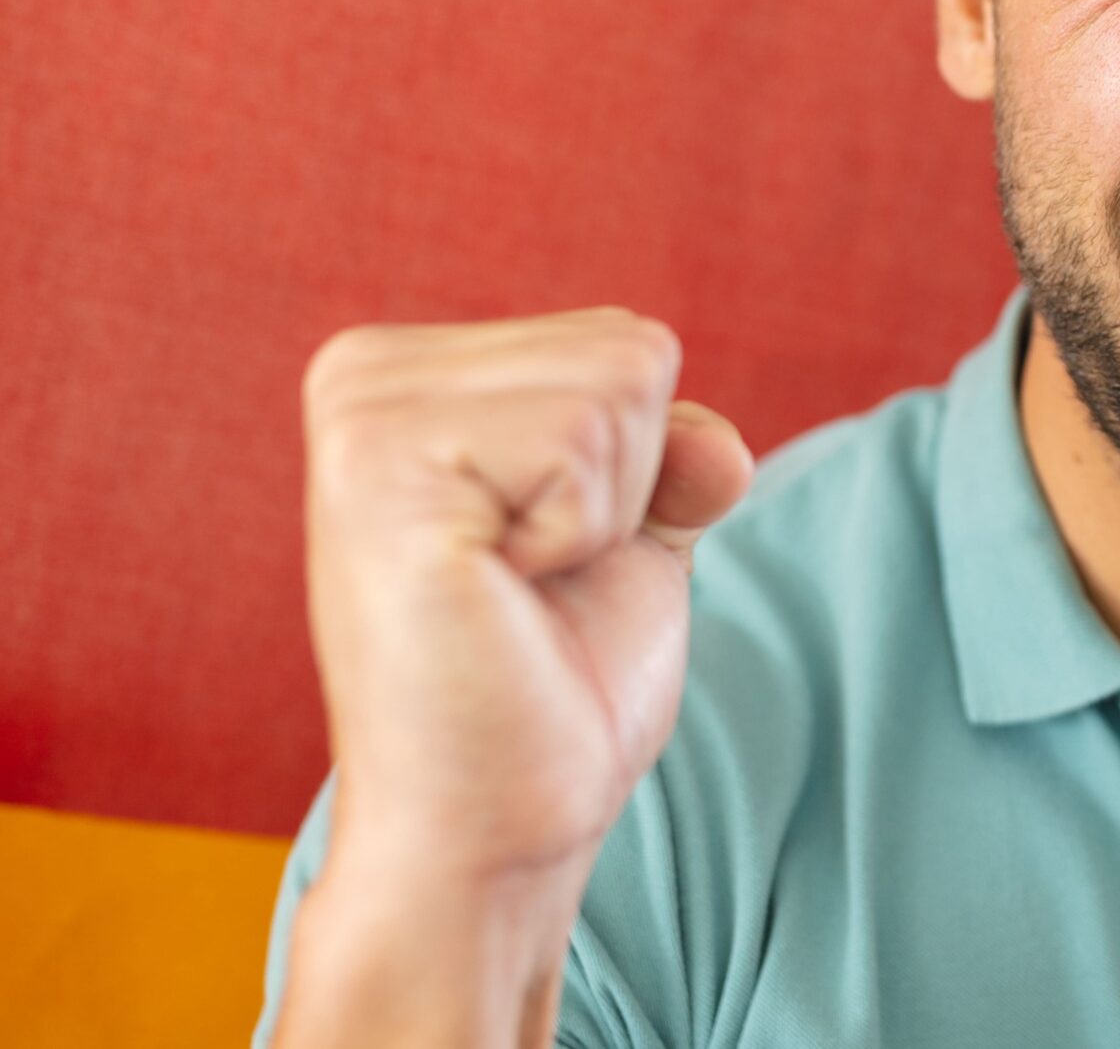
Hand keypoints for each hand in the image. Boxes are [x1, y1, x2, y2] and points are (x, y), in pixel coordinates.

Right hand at [299, 307, 754, 889]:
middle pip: (628, 347)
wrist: (500, 820)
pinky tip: (499, 592)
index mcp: (402, 369)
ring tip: (512, 588)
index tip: (543, 554)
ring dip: (606, 512)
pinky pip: (583, 440)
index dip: (635, 466)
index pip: (622, 336)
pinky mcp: (384, 473)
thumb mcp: (634, 523)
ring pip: (619, 388)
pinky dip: (584, 532)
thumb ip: (678, 443)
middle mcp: (360, 374)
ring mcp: (362, 418)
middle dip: (627, 482)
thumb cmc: (553, 676)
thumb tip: (723, 453)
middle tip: (530, 581)